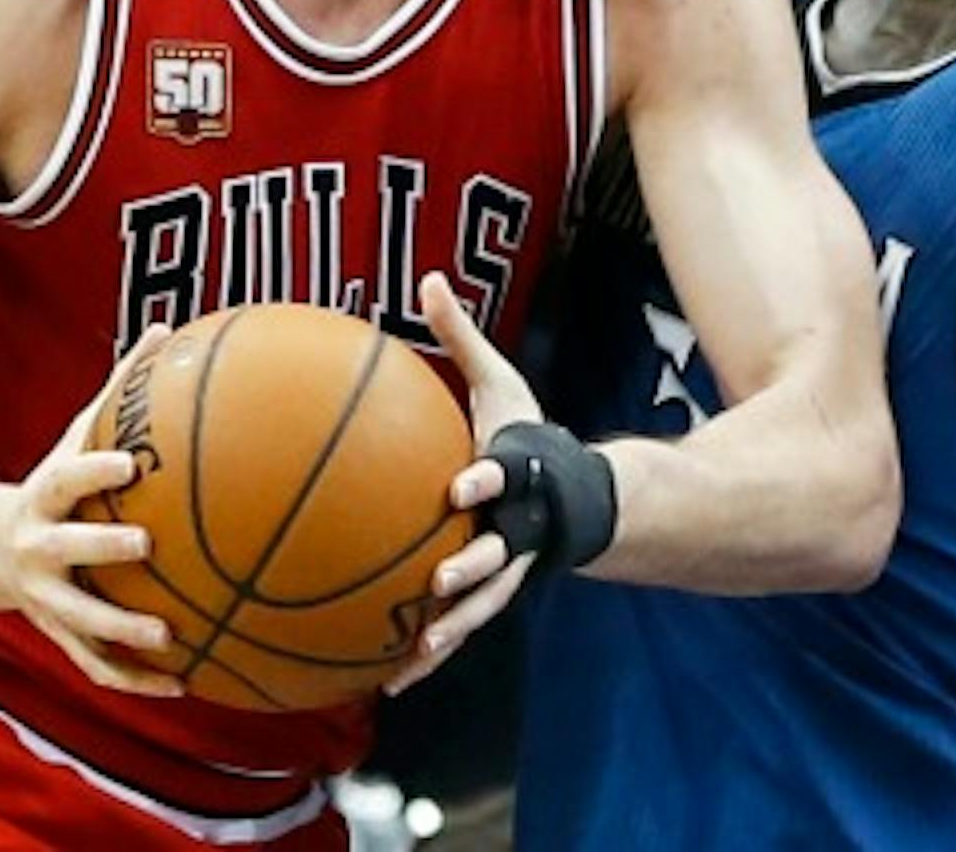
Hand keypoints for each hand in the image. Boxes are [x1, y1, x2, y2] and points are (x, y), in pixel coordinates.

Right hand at [0, 324, 183, 697]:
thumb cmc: (54, 483)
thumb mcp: (77, 435)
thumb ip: (120, 388)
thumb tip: (164, 329)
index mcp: (44, 498)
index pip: (67, 479)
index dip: (95, 472)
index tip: (130, 465)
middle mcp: (39, 551)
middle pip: (66, 553)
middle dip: (102, 551)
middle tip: (146, 547)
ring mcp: (45, 599)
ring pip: (80, 623)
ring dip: (121, 634)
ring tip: (171, 637)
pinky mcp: (58, 634)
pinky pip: (96, 665)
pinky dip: (135, 678)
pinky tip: (184, 682)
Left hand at [383, 273, 540, 694]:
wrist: (568, 494)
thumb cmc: (525, 432)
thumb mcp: (500, 382)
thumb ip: (462, 337)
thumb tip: (425, 275)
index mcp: (515, 474)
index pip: (506, 475)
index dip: (488, 478)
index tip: (464, 482)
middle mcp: (515, 529)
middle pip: (501, 553)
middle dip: (475, 567)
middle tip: (444, 576)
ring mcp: (506, 570)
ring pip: (481, 606)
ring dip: (452, 629)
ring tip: (419, 651)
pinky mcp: (488, 596)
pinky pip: (455, 628)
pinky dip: (426, 656)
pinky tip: (387, 681)